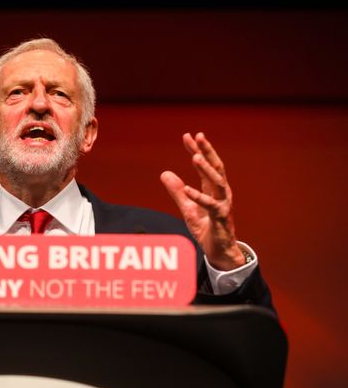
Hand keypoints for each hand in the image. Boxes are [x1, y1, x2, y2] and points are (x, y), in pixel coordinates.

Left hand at [160, 132, 245, 270]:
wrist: (219, 251)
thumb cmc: (207, 228)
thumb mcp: (188, 208)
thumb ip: (177, 192)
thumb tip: (164, 173)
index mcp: (213, 189)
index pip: (206, 165)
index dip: (197, 150)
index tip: (188, 136)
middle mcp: (221, 194)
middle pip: (216, 167)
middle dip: (207, 151)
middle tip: (199, 136)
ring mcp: (223, 205)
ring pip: (218, 182)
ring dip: (206, 169)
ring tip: (195, 156)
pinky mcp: (220, 218)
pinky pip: (210, 205)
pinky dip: (198, 197)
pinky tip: (187, 189)